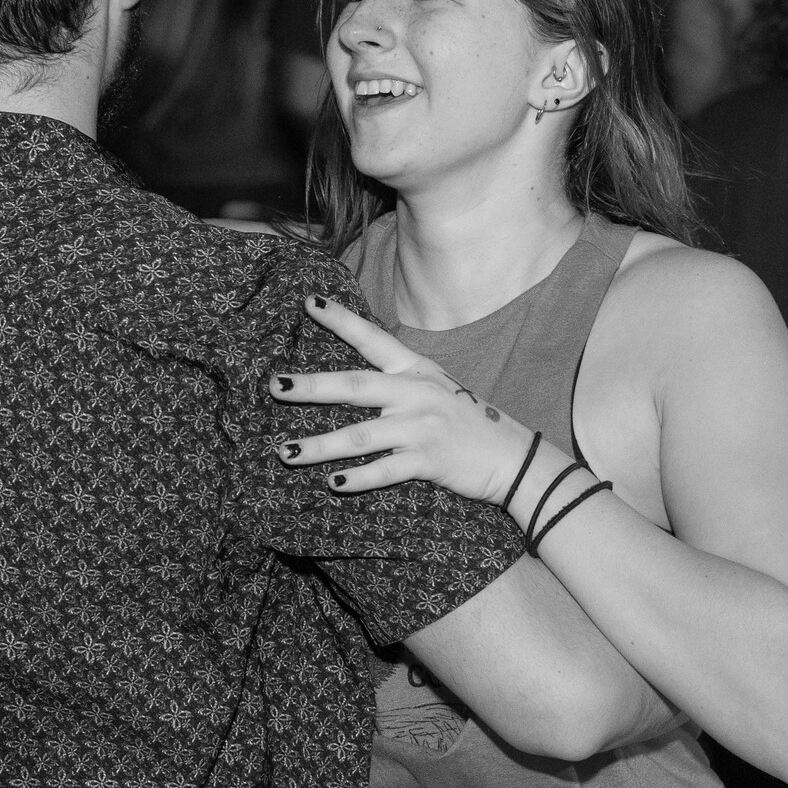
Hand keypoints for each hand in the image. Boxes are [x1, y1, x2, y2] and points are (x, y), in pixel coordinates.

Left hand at [272, 295, 538, 502]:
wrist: (511, 456)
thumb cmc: (466, 422)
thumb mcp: (435, 389)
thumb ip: (397, 382)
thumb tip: (347, 383)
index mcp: (415, 370)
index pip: (372, 339)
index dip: (340, 320)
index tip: (308, 303)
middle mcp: (415, 393)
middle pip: (354, 387)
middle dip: (311, 387)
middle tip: (276, 385)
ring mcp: (421, 427)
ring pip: (360, 436)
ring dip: (319, 446)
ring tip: (285, 452)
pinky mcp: (429, 460)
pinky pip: (385, 470)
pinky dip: (358, 479)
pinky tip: (332, 484)